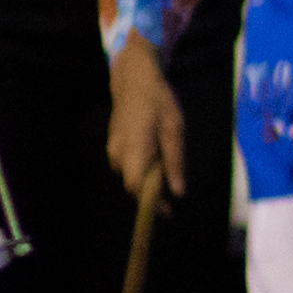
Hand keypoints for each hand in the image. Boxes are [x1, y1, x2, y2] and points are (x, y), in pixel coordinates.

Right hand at [104, 31, 192, 209]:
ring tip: (165, 179)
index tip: (167, 214)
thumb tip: (178, 191)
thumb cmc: (158, 101)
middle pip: (132, 185)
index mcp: (135, 150)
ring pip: (129, 174)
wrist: (133, 78)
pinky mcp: (114, 143)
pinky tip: (154, 162)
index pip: (137, 188)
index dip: (151, 204)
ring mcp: (113, 148)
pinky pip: (126, 164)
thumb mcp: (174, 128)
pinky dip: (140, 169)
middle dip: (150, 196)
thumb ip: (175, 161)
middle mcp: (119, 153)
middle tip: (170, 201)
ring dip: (145, 181)